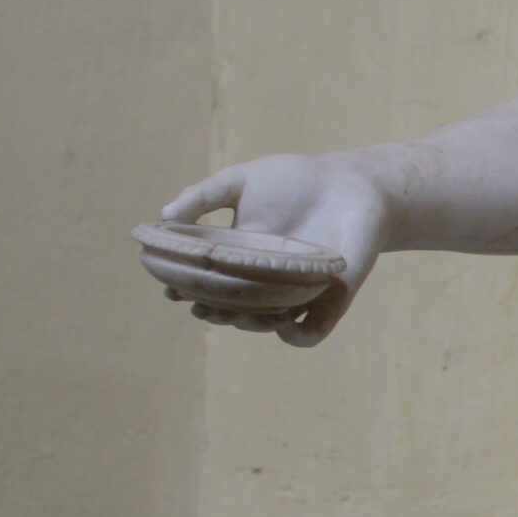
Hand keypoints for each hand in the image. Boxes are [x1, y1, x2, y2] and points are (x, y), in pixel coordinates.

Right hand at [160, 152, 389, 346]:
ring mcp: (295, 293)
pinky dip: (294, 336)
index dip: (187, 291)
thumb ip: (203, 196)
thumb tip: (163, 216)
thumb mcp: (241, 181)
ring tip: (233, 313)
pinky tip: (281, 324)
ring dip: (246, 324)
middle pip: (231, 309)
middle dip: (213, 311)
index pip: (208, 283)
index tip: (171, 290)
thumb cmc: (297, 180)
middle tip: (201, 305)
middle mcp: (264, 282)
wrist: (354, 184)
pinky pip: (309, 333)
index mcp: (240, 258)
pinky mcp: (329, 301)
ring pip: (264, 324)